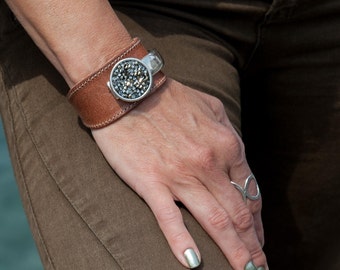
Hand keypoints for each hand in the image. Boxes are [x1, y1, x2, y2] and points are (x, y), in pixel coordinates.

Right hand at [92, 79, 266, 268]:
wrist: (130, 90)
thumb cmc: (171, 98)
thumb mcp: (213, 108)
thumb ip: (230, 134)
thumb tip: (238, 163)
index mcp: (226, 146)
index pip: (250, 193)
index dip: (257, 221)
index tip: (259, 239)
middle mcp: (208, 164)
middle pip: (238, 214)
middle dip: (252, 245)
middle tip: (259, 267)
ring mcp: (179, 175)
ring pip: (214, 222)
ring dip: (233, 251)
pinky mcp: (151, 182)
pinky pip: (170, 219)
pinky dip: (182, 243)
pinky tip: (194, 263)